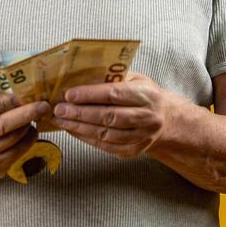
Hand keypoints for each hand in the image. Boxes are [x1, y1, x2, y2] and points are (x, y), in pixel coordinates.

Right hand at [0, 93, 51, 178]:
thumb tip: (21, 92)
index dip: (5, 103)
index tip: (21, 96)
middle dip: (24, 115)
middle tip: (42, 106)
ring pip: (9, 142)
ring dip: (26, 129)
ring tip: (33, 119)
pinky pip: (14, 155)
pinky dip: (26, 143)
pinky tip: (29, 135)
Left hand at [51, 72, 186, 158]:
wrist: (167, 120)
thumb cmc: (144, 95)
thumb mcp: (135, 79)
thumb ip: (112, 77)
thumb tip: (79, 75)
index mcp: (147, 95)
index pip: (115, 94)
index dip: (90, 95)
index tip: (69, 94)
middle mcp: (147, 117)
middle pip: (109, 117)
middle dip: (80, 113)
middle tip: (59, 109)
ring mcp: (142, 137)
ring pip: (106, 134)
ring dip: (79, 128)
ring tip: (61, 120)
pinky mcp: (133, 151)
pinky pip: (106, 146)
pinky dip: (86, 138)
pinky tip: (73, 130)